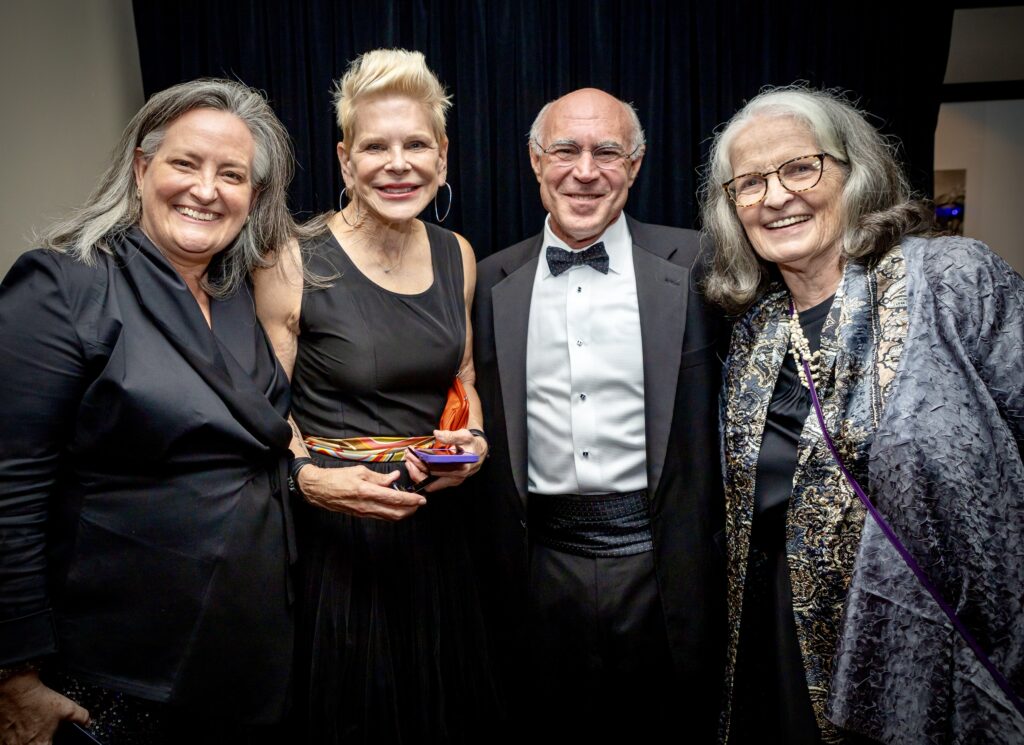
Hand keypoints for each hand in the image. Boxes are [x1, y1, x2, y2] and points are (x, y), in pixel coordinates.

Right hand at [0, 670, 89, 744]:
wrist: (14, 689)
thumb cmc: (38, 699)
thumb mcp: (66, 707)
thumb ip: (80, 716)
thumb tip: (88, 722)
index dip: (49, 744)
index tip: (49, 740)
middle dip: (35, 742)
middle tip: (38, 734)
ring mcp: (6, 743)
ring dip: (22, 741)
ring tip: (27, 732)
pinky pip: (5, 742)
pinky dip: (11, 739)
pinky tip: (15, 731)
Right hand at [298, 463, 424, 520]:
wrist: (318, 490)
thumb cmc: (337, 477)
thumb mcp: (359, 471)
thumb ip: (379, 477)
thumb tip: (395, 477)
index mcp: (367, 492)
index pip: (395, 499)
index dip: (411, 500)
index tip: (421, 499)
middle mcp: (367, 506)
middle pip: (396, 513)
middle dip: (411, 510)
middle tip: (419, 503)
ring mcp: (364, 513)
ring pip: (389, 518)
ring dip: (403, 513)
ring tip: (411, 505)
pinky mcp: (361, 515)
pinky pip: (381, 517)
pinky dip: (392, 513)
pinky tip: (396, 506)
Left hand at [404, 428, 487, 492]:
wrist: (479, 452)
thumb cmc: (472, 444)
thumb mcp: (464, 436)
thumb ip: (451, 436)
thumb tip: (436, 434)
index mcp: (461, 468)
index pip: (436, 470)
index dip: (422, 463)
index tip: (413, 454)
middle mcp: (456, 478)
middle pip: (430, 478)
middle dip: (416, 467)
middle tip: (408, 456)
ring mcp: (451, 482)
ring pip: (429, 484)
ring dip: (417, 474)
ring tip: (409, 461)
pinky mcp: (448, 482)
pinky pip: (432, 483)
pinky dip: (422, 476)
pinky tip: (416, 466)